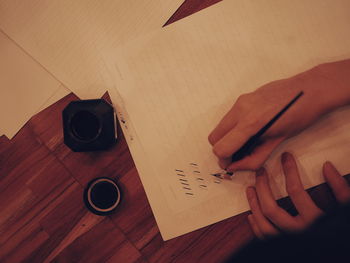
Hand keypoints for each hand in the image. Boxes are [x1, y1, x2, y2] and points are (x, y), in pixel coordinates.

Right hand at [208, 61, 349, 171]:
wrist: (310, 89)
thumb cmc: (300, 115)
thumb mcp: (278, 142)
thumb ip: (254, 158)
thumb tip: (236, 166)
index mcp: (250, 123)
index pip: (221, 147)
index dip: (224, 160)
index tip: (231, 164)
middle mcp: (241, 110)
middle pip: (214, 137)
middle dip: (222, 149)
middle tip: (237, 155)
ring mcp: (240, 101)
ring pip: (220, 126)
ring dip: (227, 138)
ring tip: (246, 141)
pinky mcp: (243, 97)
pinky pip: (229, 116)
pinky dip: (233, 127)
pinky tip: (250, 129)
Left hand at [246, 152, 349, 238]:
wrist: (341, 253)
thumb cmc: (342, 228)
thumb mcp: (345, 207)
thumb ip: (339, 188)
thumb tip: (326, 166)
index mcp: (314, 221)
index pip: (295, 191)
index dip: (289, 170)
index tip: (285, 157)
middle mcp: (298, 233)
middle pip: (271, 209)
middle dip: (262, 187)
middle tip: (260, 172)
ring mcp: (289, 242)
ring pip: (264, 226)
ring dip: (254, 205)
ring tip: (250, 189)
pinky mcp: (284, 248)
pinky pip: (264, 239)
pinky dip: (256, 226)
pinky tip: (252, 215)